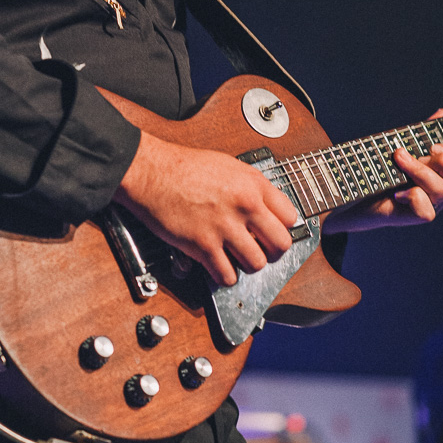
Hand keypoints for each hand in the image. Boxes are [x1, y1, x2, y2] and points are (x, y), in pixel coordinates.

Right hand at [113, 130, 297, 285]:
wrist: (152, 172)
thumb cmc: (183, 167)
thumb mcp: (227, 166)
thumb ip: (249, 187)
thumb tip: (263, 207)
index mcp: (253, 183)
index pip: (290, 216)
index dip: (282, 227)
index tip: (273, 232)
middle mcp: (244, 204)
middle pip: (281, 244)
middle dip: (272, 251)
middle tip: (260, 250)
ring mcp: (225, 226)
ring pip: (257, 263)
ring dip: (247, 265)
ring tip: (235, 258)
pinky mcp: (204, 245)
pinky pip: (227, 275)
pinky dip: (224, 275)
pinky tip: (217, 265)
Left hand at [323, 109, 442, 233]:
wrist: (357, 198)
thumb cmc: (384, 171)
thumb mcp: (406, 148)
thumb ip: (424, 133)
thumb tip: (442, 113)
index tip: (435, 145)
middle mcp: (441, 194)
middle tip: (424, 152)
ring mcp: (429, 206)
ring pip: (442, 190)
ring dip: (420, 170)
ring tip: (399, 158)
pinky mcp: (413, 218)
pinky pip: (426, 212)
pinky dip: (413, 196)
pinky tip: (397, 191)